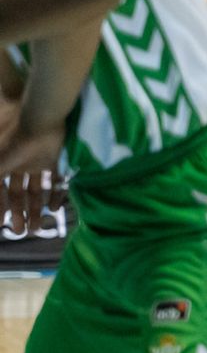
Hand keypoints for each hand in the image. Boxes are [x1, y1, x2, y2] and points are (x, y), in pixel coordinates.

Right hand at [0, 96, 66, 235]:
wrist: (38, 120)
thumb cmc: (13, 141)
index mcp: (1, 165)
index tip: (1, 225)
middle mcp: (16, 165)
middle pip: (17, 194)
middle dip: (18, 213)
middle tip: (21, 232)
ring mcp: (35, 162)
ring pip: (35, 190)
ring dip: (35, 209)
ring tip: (36, 228)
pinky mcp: (53, 159)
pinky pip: (55, 179)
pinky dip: (55, 194)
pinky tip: (54, 209)